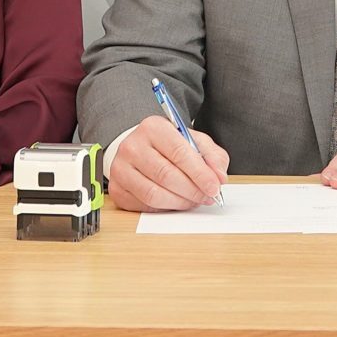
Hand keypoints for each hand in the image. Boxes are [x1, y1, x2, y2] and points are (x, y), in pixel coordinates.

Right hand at [106, 115, 230, 211]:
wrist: (140, 148)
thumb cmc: (169, 146)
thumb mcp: (194, 142)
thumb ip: (212, 156)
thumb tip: (219, 177)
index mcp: (153, 128)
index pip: (179, 153)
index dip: (200, 174)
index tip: (215, 187)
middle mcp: (132, 146)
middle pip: (166, 175)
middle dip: (192, 191)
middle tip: (207, 197)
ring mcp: (120, 169)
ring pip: (154, 194)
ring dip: (180, 202)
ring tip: (194, 200)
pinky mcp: (117, 189)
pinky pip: (144, 206)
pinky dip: (165, 208)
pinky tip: (176, 202)